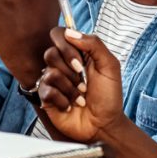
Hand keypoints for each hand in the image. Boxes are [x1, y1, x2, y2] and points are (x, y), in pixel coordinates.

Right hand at [38, 28, 123, 142]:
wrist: (104, 124)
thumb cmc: (109, 96)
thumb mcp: (110, 66)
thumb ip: (94, 44)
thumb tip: (70, 32)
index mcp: (77, 54)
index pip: (59, 35)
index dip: (66, 46)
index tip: (80, 62)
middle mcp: (62, 65)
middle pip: (50, 53)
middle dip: (70, 70)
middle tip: (83, 82)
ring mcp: (53, 81)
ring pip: (49, 72)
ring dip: (70, 87)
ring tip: (80, 96)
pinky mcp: (47, 97)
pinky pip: (46, 90)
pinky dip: (63, 99)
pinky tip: (71, 105)